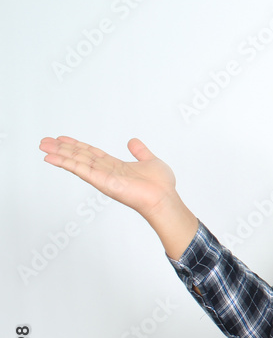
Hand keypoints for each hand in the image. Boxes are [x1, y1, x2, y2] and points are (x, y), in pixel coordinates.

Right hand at [39, 136, 178, 219]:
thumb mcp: (150, 160)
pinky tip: (51, 158)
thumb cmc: (161, 185)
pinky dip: (65, 163)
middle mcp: (106, 171)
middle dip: (62, 149)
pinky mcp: (102, 182)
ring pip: (76, 162)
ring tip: (43, 146)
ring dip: (59, 154)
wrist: (164, 198)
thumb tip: (133, 141)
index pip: (91, 153)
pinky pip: (80, 170)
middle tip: (44, 141)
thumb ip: (140, 151)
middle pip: (79, 157)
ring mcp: (102, 177)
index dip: (77, 145)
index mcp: (115, 166)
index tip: (62, 139)